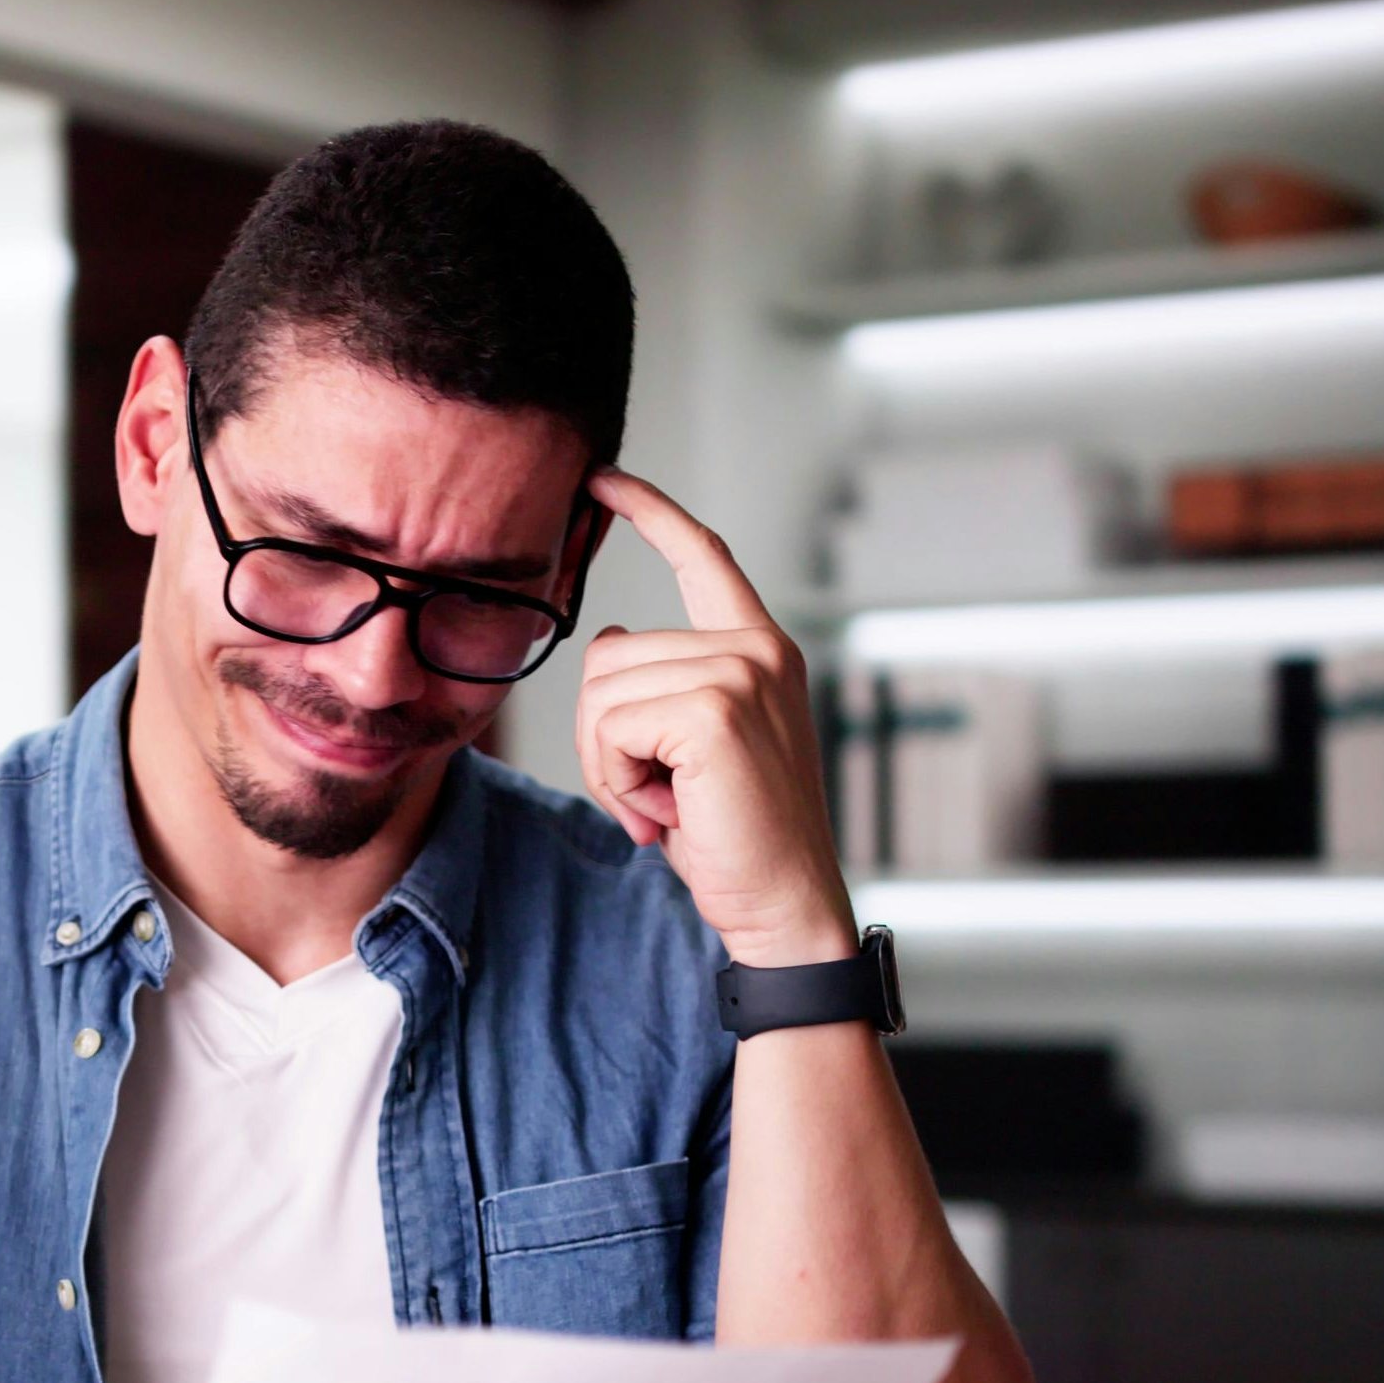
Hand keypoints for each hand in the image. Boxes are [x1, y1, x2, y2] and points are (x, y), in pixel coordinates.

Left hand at [572, 469, 857, 967]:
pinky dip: (617, 781)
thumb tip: (610, 639)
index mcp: (759, 649)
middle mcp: (758, 649)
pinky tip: (666, 813)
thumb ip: (659, 688)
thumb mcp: (690, 749)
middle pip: (607, 655)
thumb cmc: (734, 836)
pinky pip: (610, 728)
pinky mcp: (715, 710)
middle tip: (658, 795)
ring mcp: (741, 674)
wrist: (783, 905)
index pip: (702, 556)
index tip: (601, 478)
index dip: (649, 510)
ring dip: (611, 765)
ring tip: (667, 804)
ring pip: (600, 694)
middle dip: (606, 738)